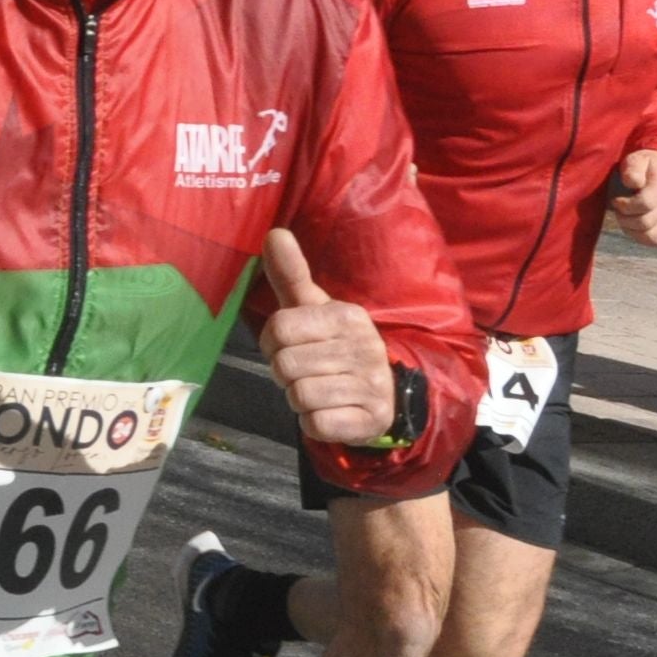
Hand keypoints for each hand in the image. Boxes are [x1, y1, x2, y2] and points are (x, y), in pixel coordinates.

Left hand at [256, 228, 401, 445]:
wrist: (384, 394)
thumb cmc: (335, 346)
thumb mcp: (313, 308)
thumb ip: (291, 274)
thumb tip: (274, 232)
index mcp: (347, 316)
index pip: (278, 328)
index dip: (272, 342)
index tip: (292, 344)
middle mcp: (364, 347)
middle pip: (284, 365)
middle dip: (285, 373)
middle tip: (307, 370)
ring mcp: (372, 385)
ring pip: (299, 395)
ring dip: (298, 398)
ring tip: (319, 389)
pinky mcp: (370, 420)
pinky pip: (316, 424)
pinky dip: (314, 422)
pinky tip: (331, 411)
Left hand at [609, 148, 656, 247]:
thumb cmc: (644, 165)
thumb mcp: (636, 159)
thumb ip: (633, 169)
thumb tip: (633, 183)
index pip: (645, 204)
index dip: (625, 206)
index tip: (616, 200)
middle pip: (646, 223)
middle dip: (624, 219)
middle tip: (618, 210)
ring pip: (651, 236)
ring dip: (631, 230)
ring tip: (624, 218)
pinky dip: (641, 237)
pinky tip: (633, 225)